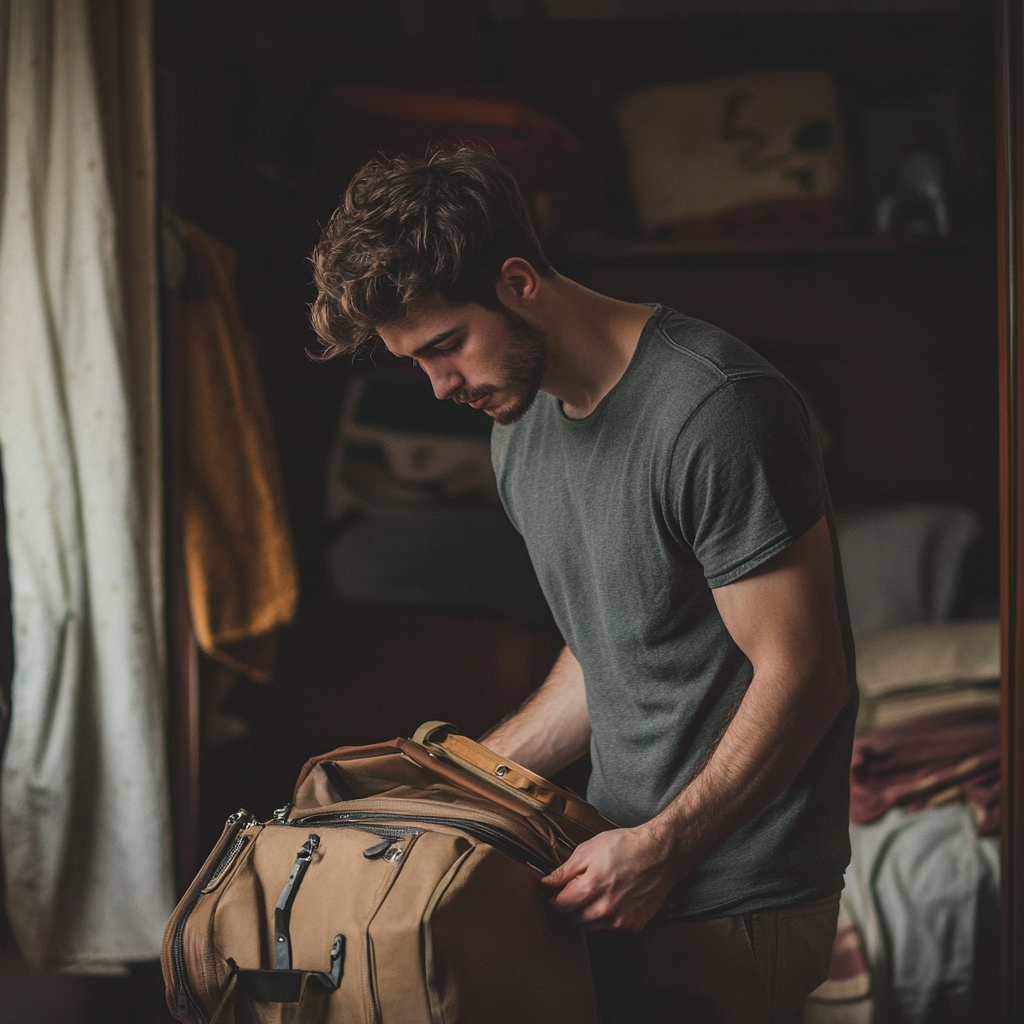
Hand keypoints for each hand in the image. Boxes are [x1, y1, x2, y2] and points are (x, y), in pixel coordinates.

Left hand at [540, 824, 687, 932]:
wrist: (660, 854)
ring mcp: (620, 920)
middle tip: (568, 897)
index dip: (552, 901)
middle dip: (565, 912)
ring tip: (592, 896)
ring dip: (584, 916)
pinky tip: (611, 900)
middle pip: (571, 923)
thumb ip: (565, 870)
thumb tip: (545, 883)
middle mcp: (604, 910)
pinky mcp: (634, 926)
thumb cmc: (624, 846)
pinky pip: (611, 928)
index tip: (552, 895)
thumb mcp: (589, 849)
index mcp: (590, 888)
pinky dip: (606, 918)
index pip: (559, 908)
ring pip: (590, 928)